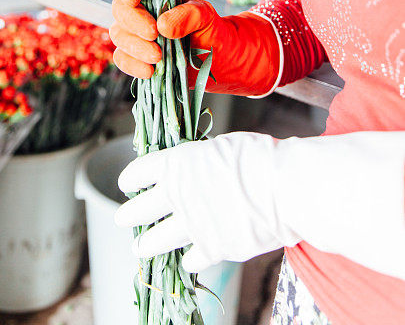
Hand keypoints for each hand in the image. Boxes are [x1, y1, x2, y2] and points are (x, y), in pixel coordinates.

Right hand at [110, 0, 281, 94]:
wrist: (220, 60)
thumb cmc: (212, 30)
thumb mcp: (206, 16)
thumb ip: (188, 15)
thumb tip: (163, 26)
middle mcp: (140, 11)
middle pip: (119, 9)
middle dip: (134, 22)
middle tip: (154, 34)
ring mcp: (136, 35)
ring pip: (119, 35)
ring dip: (135, 46)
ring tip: (158, 57)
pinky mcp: (137, 58)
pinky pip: (123, 59)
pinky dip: (134, 66)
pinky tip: (151, 71)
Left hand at [115, 133, 294, 271]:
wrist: (285, 187)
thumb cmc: (259, 157)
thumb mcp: (221, 147)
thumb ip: (200, 161)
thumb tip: (197, 168)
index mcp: (177, 163)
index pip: (140, 171)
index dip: (131, 178)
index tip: (127, 183)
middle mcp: (177, 194)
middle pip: (140, 208)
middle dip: (129, 214)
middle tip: (122, 219)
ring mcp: (192, 224)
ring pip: (156, 240)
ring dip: (146, 244)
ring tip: (139, 248)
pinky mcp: (212, 249)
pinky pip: (191, 258)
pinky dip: (189, 259)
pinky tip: (188, 259)